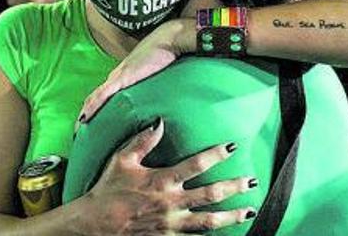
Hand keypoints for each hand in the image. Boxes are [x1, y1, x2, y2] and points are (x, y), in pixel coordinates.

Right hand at [78, 119, 256, 234]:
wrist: (95, 224)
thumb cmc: (108, 189)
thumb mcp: (122, 160)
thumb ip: (142, 140)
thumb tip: (159, 121)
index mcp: (161, 180)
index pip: (196, 164)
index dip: (216, 154)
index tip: (232, 146)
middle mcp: (171, 203)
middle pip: (211, 194)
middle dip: (234, 187)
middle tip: (252, 181)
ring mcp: (171, 224)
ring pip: (209, 221)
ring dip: (231, 216)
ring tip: (249, 212)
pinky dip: (212, 235)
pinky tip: (225, 232)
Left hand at [79, 19, 191, 122]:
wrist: (169, 39)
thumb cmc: (166, 55)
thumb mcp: (156, 75)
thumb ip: (152, 85)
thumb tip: (159, 102)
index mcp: (124, 76)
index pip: (104, 95)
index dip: (95, 108)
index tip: (89, 124)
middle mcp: (117, 76)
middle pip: (95, 98)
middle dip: (87, 115)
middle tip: (79, 132)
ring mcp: (118, 77)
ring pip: (95, 98)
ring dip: (86, 114)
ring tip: (78, 131)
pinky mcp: (122, 78)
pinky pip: (103, 95)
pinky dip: (93, 107)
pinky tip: (85, 118)